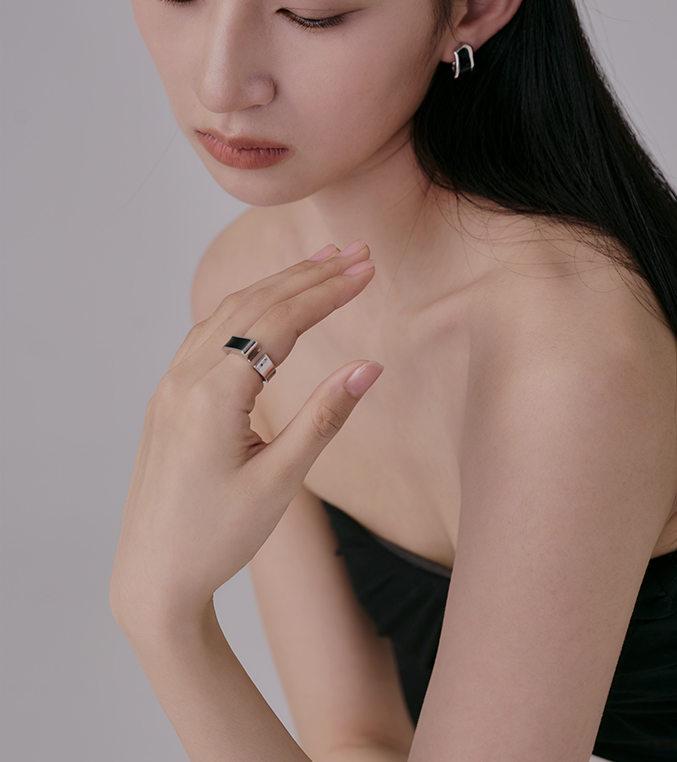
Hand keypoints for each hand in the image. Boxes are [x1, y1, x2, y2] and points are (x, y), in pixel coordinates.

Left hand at [110, 244, 380, 636]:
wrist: (153, 575)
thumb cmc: (218, 536)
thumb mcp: (281, 480)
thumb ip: (325, 416)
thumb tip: (370, 366)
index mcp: (214, 394)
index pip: (280, 321)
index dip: (328, 291)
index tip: (367, 269)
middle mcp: (187, 377)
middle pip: (255, 305)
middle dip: (310, 275)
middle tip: (357, 253)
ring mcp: (172, 384)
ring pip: (229, 313)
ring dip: (278, 285)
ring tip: (322, 265)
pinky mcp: (170, 396)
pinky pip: (209, 333)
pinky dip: (247, 308)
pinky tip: (269, 304)